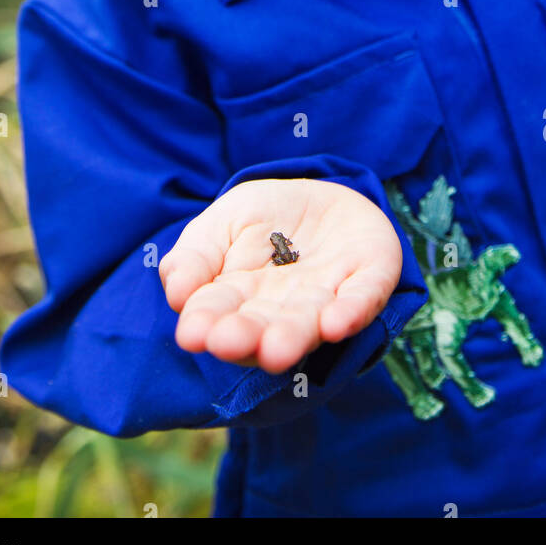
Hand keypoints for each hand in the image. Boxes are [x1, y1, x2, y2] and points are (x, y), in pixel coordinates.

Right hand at [159, 177, 402, 373]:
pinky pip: (362, 300)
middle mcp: (283, 309)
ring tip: (277, 350)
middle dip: (248, 338)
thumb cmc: (264, 219)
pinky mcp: (369, 281)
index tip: (192, 333)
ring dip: (294, 336)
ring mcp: (328, 298)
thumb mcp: (221, 223)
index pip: (219, 313)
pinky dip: (351, 312)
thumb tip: (177, 294)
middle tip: (228, 343)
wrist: (323, 194)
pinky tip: (336, 323)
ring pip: (310, 323)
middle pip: (264, 328)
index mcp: (241, 298)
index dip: (206, 323)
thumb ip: (195, 256)